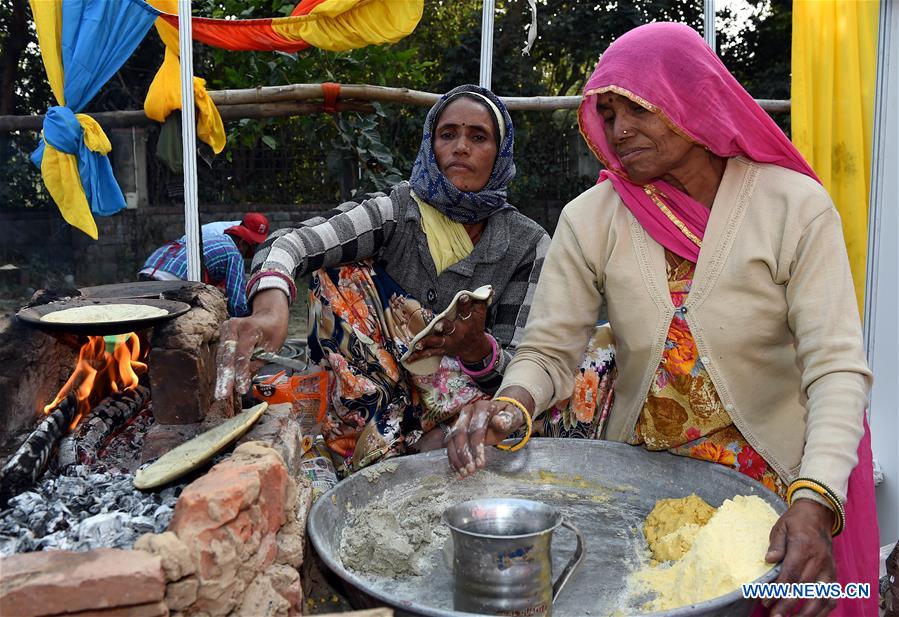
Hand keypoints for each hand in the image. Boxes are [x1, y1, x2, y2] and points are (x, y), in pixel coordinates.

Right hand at [214, 288, 289, 399]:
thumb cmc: (273, 330)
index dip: (241, 374)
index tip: (241, 389)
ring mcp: (225, 330)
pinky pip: (222, 355)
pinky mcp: (222, 335)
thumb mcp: (272, 348)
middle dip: (225, 378)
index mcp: (249, 328)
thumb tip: (244, 380)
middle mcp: (233, 327)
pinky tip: (223, 383)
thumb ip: (258, 363)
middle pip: (227, 356)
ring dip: (222, 376)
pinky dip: (223, 369)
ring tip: (221, 394)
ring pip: (221, 357)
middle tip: (222, 395)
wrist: (268, 314)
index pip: (242, 355)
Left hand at [406, 294, 490, 363]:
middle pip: (450, 328)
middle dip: (444, 327)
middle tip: (439, 325)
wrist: (475, 348)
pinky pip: (430, 352)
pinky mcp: (443, 349)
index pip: (467, 310)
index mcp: (468, 321)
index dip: (465, 304)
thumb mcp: (480, 314)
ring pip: (438, 341)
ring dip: (428, 342)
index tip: (463, 296)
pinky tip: (409, 357)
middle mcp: (458, 332)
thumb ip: (480, 301)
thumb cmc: (475, 326)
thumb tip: (488, 289)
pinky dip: (419, 355)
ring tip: (418, 344)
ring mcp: (450, 342)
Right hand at [446, 387, 534, 478]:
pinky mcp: (456, 430)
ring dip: (456, 459)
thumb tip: (499, 422)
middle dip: (464, 454)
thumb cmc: (507, 417)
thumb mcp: (513, 416)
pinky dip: (453, 460)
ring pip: (452, 440)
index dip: (477, 447)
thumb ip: (507, 419)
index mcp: (481, 407)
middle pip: (460, 434)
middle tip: (471, 470)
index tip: (481, 463)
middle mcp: (467, 412)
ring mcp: (459, 420)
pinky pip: (450, 445)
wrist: (500, 415)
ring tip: (464, 474)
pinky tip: (458, 472)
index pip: (476, 428)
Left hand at [764, 499, 836, 616]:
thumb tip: (769, 559)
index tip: (766, 601)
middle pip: (803, 588)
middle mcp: (819, 560)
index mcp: (803, 547)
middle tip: (775, 616)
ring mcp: (829, 568)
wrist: (819, 514)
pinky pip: (832, 596)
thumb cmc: (796, 522)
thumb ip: (776, 544)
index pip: (790, 574)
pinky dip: (824, 610)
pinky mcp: (834, 574)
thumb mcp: (781, 526)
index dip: (778, 590)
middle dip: (788, 605)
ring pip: (821, 596)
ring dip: (807, 613)